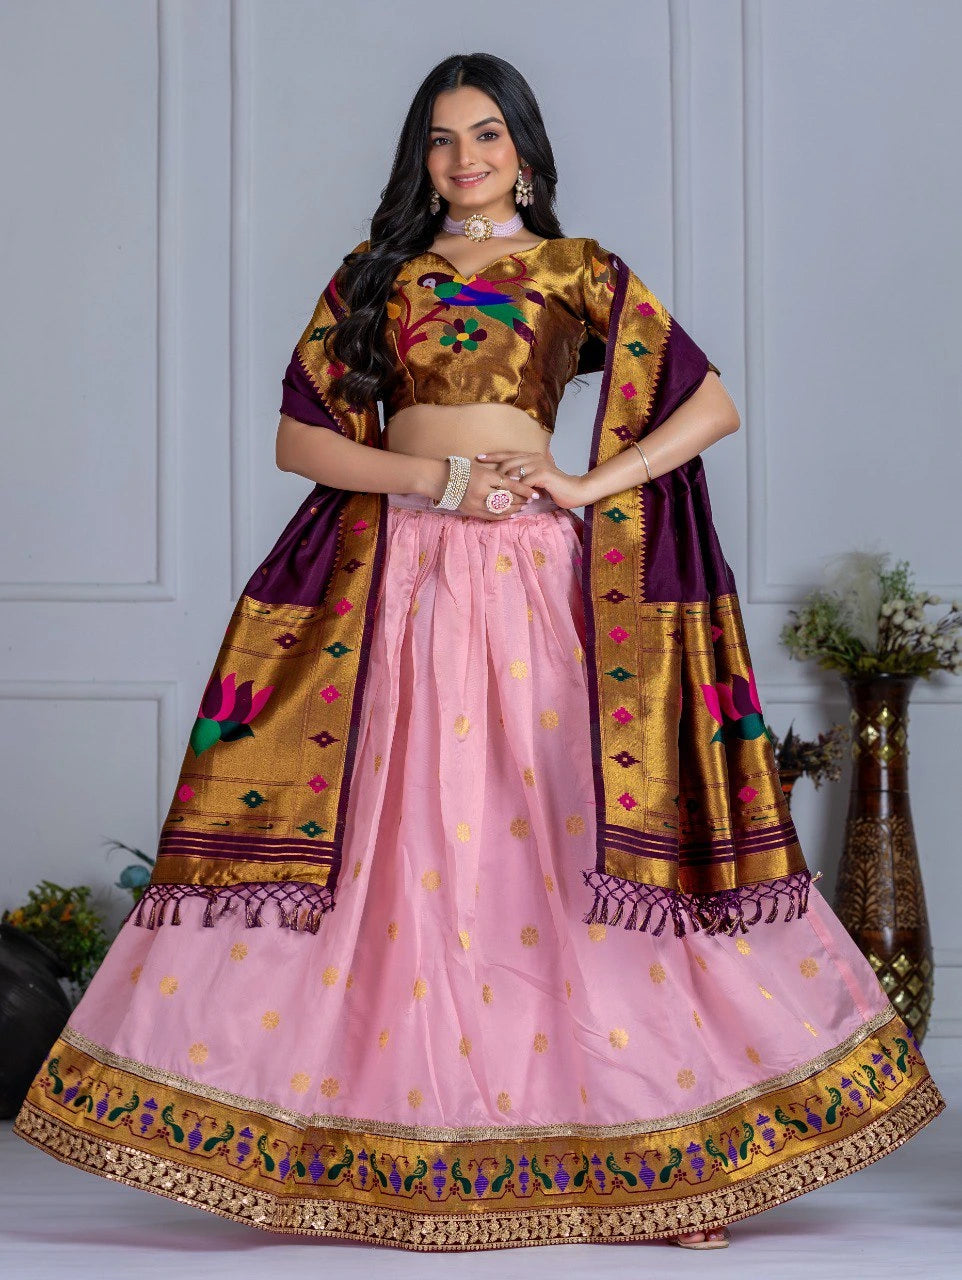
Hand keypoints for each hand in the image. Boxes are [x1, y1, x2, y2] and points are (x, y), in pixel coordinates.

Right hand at [456, 460, 538, 520]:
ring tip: (523, 507)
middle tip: (531, 500)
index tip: (535, 493)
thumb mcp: (481, 467)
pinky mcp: (472, 511)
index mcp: (485, 477)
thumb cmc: (462, 469)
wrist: (440, 479)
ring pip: (501, 509)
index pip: (510, 485)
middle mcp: (481, 492)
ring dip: (514, 509)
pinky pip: (491, 516)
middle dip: (521, 500)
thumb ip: (497, 475)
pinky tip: (512, 514)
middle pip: (508, 499)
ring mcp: (476, 503)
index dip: (525, 490)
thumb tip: (517, 482)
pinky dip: (503, 516)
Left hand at [474, 447, 590, 510]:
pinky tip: (511, 495)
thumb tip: (506, 483)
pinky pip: (524, 481)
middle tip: (483, 476)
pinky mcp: (543, 474)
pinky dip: (517, 489)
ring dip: (504, 482)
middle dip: (494, 469)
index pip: (508, 454)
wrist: (574, 491)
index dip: (493, 455)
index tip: (479, 458)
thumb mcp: (535, 482)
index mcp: (531, 457)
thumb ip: (523, 479)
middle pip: (507, 461)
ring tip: (495, 490)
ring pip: (514, 471)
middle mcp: (534, 457)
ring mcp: (539, 464)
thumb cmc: (554, 488)